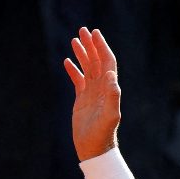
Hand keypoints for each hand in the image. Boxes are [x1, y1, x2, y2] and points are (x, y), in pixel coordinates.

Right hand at [63, 27, 121, 160]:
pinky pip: (78, 80)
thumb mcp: (110, 114)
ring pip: (87, 68)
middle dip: (91, 45)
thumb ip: (112, 95)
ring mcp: (92, 93)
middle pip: (97, 61)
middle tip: (83, 30)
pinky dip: (73, 70)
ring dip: (82, 53)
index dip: (102, 47)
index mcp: (109, 88)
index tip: (95, 33)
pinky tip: (67, 61)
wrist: (94, 148)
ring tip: (75, 40)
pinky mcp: (82, 99)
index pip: (107, 62)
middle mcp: (102, 88)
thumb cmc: (103, 133)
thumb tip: (110, 74)